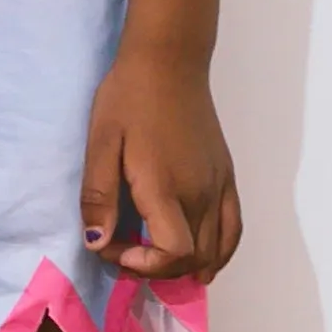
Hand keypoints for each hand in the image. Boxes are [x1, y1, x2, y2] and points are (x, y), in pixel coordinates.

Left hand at [80, 45, 241, 282]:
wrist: (169, 62)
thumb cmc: (128, 99)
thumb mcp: (101, 144)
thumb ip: (98, 196)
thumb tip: (96, 243)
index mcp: (167, 187)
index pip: (174, 253)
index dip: (144, 265)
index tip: (113, 247)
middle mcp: (201, 192)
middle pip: (195, 257)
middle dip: (159, 269)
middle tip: (126, 252)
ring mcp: (219, 185)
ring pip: (219, 247)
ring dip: (190, 264)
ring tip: (160, 261)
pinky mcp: (227, 175)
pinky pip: (235, 225)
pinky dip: (222, 250)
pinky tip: (205, 259)